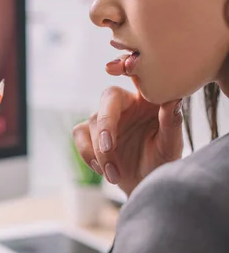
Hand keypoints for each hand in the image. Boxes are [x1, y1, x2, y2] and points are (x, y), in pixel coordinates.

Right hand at [73, 61, 182, 196]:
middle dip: (106, 122)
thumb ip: (171, 122)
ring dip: (101, 152)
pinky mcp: (90, 133)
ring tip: (114, 175)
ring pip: (93, 122)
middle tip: (108, 146)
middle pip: (108, 97)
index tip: (113, 69)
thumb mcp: (171, 146)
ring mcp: (106, 118)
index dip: (125, 66)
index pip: (137, 75)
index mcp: (148, 99)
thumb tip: (173, 99)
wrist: (144, 187)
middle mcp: (126, 104)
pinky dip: (88, 154)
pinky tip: (104, 170)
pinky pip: (80, 135)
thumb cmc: (162, 163)